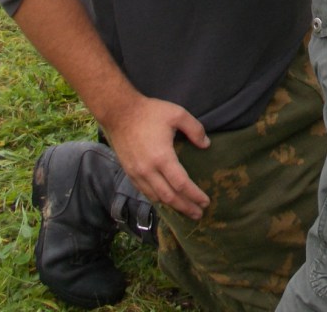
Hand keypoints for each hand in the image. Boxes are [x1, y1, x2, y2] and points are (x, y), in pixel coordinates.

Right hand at [100, 96, 211, 219]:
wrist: (119, 112)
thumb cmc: (149, 112)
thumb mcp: (177, 114)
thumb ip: (195, 129)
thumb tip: (206, 145)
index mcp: (162, 157)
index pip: (181, 184)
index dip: (195, 195)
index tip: (206, 202)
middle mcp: (148, 170)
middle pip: (170, 197)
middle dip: (186, 207)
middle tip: (199, 214)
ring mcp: (137, 173)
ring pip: (156, 197)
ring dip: (172, 206)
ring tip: (185, 210)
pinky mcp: (129, 172)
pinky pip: (145, 192)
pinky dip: (158, 200)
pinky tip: (166, 200)